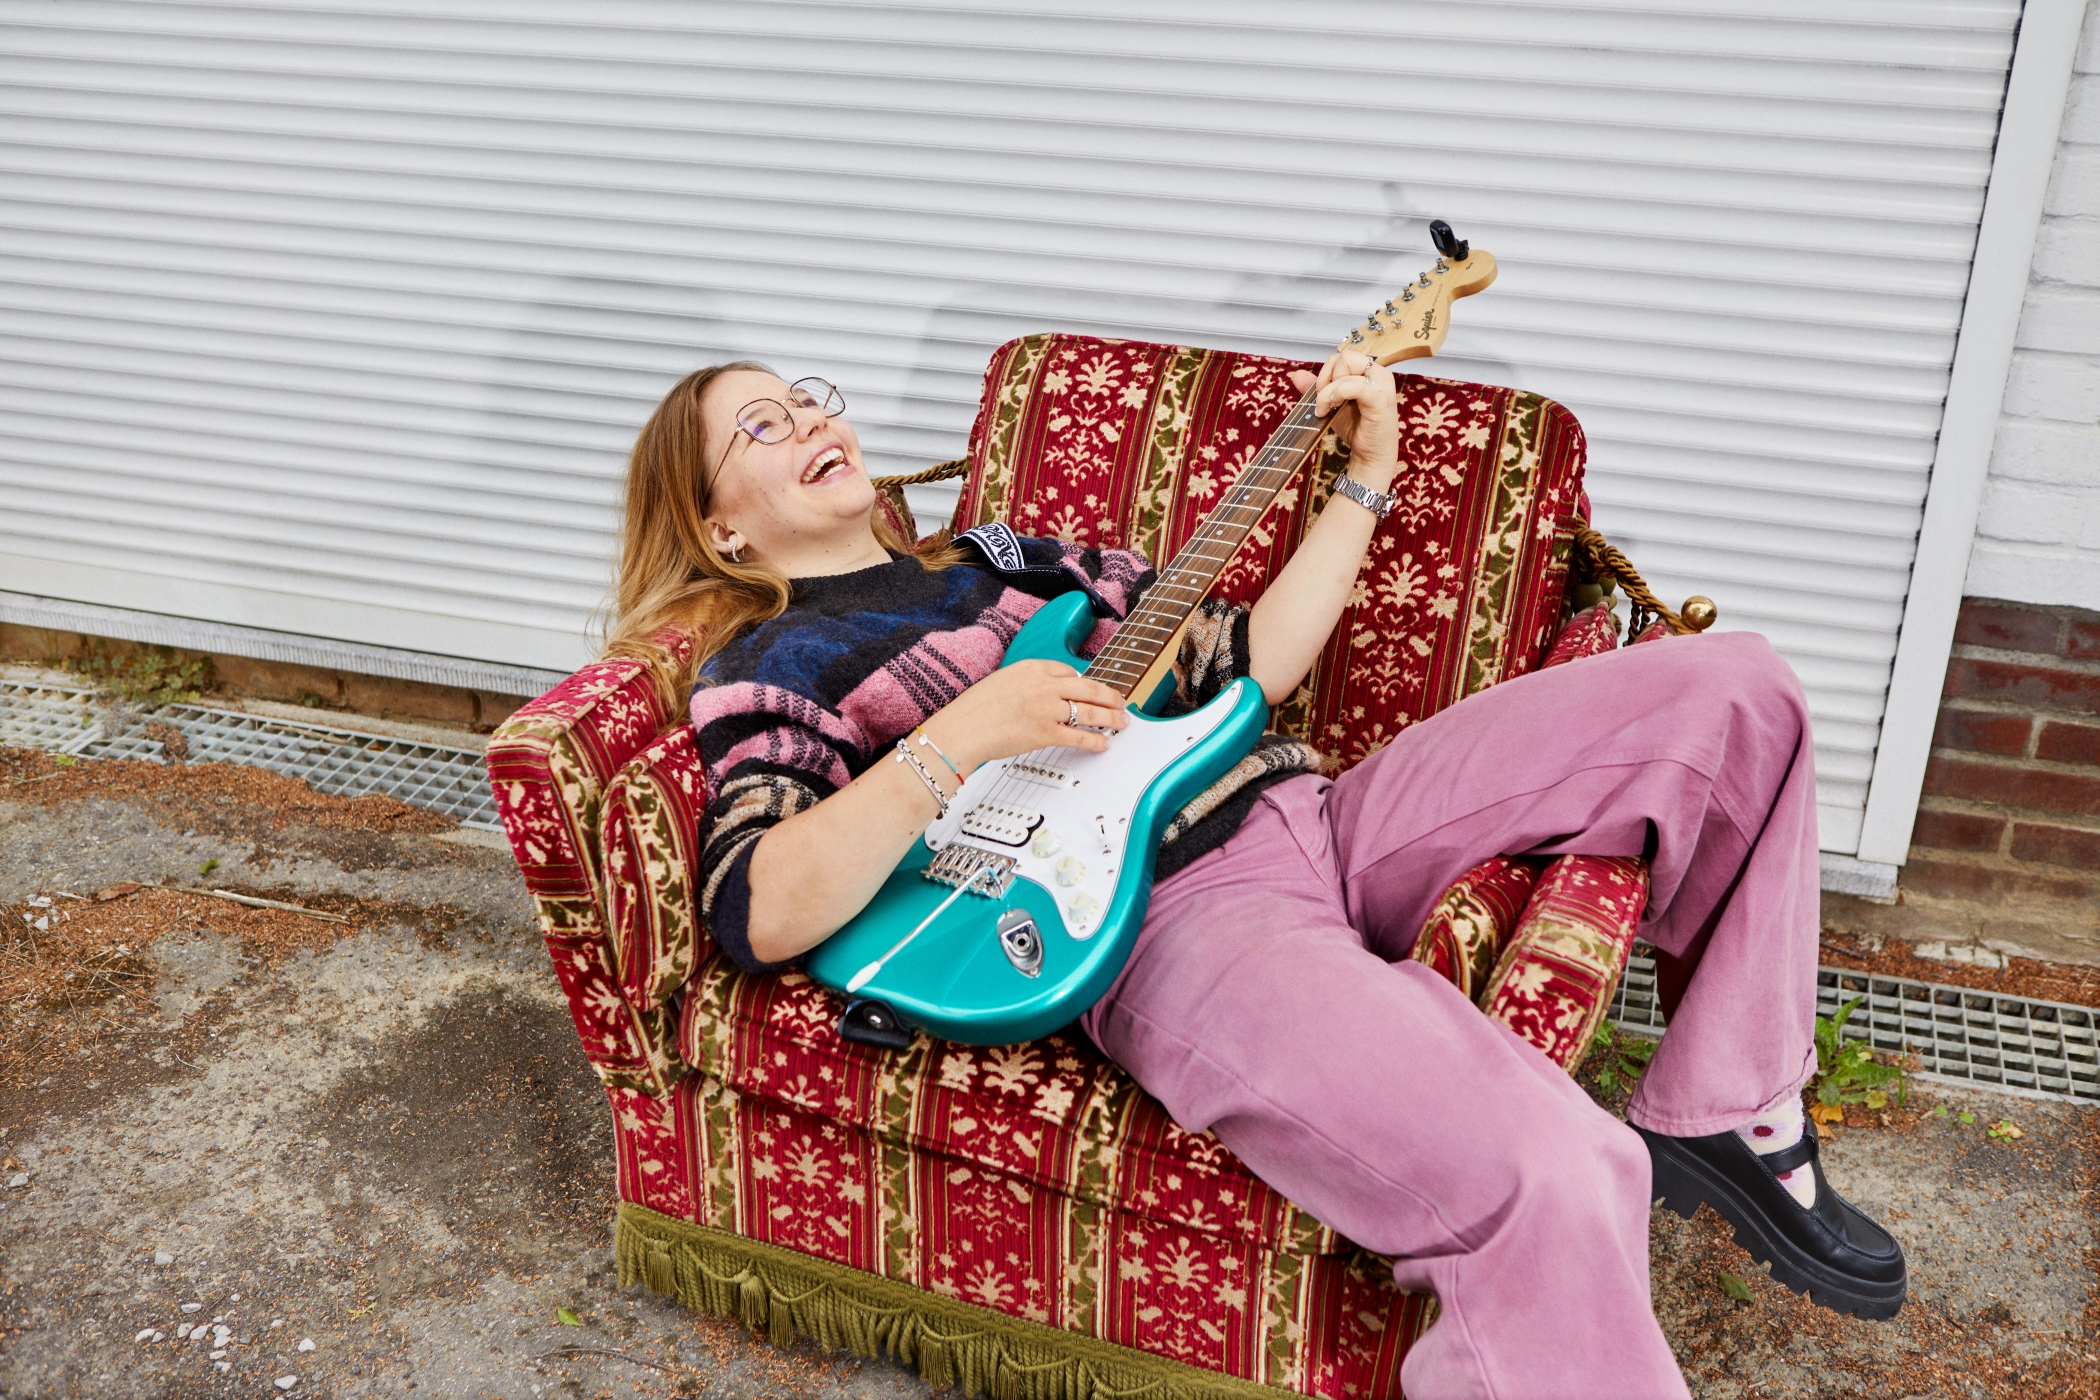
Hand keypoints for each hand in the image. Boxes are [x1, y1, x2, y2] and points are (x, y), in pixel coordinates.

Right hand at [924, 659, 1128, 769]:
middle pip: (1088, 687)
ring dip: (1110, 717)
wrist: (962, 729)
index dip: (1083, 682)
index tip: (1092, 688)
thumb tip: (1046, 695)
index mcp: (1031, 667)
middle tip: (1121, 702)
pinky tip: (1103, 743)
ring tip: (1121, 722)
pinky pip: (1079, 736)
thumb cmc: (974, 710)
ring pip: (1089, 711)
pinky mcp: (1046, 733)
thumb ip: (1026, 684)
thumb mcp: (1002, 682)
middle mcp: (1043, 685)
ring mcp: (1047, 709)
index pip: (1068, 670)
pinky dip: (1095, 740)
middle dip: (1109, 696)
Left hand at [1290, 352, 1399, 492]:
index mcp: (1370, 371)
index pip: (1342, 357)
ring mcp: (1382, 385)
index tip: (1323, 395)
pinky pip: (1354, 386)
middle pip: (1344, 357)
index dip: (1326, 373)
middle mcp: (1379, 373)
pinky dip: (1337, 394)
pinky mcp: (1380, 400)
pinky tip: (1334, 407)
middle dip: (1326, 378)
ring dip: (1327, 391)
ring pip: (1345, 369)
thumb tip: (1297, 374)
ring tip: (1328, 409)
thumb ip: (1317, 388)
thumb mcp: (1331, 405)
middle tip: (1325, 401)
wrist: (1371, 455)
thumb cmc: (1357, 429)